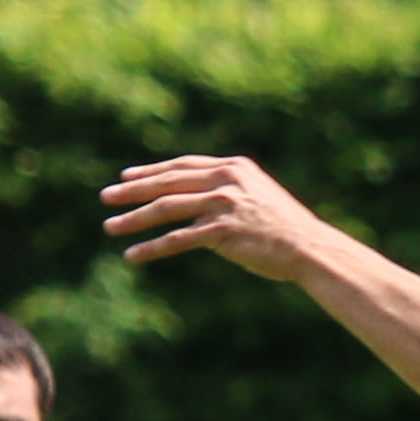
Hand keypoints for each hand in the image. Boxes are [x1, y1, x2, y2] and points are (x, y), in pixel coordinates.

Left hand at [102, 156, 341, 278]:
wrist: (313, 250)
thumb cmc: (289, 230)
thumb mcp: (259, 199)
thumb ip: (228, 193)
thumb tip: (197, 204)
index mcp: (234, 168)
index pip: (182, 166)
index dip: (151, 171)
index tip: (127, 178)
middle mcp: (226, 180)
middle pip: (168, 182)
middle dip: (133, 191)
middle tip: (106, 197)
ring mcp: (224, 204)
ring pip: (167, 208)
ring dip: (135, 219)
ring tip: (111, 227)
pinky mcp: (223, 231)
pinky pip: (179, 239)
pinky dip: (153, 248)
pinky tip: (134, 255)